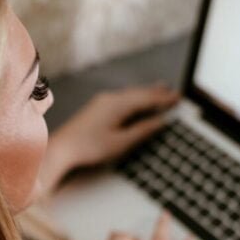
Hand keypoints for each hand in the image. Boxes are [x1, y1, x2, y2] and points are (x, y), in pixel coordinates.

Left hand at [55, 84, 179, 167]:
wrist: (62, 149)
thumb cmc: (89, 148)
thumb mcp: (121, 142)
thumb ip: (142, 131)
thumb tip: (159, 122)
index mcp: (118, 105)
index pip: (147, 99)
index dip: (163, 99)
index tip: (178, 98)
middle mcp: (110, 99)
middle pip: (139, 93)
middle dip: (157, 93)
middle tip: (173, 92)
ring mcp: (102, 102)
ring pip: (130, 94)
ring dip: (145, 93)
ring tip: (159, 89)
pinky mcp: (96, 108)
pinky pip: (121, 98)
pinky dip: (134, 98)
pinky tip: (135, 101)